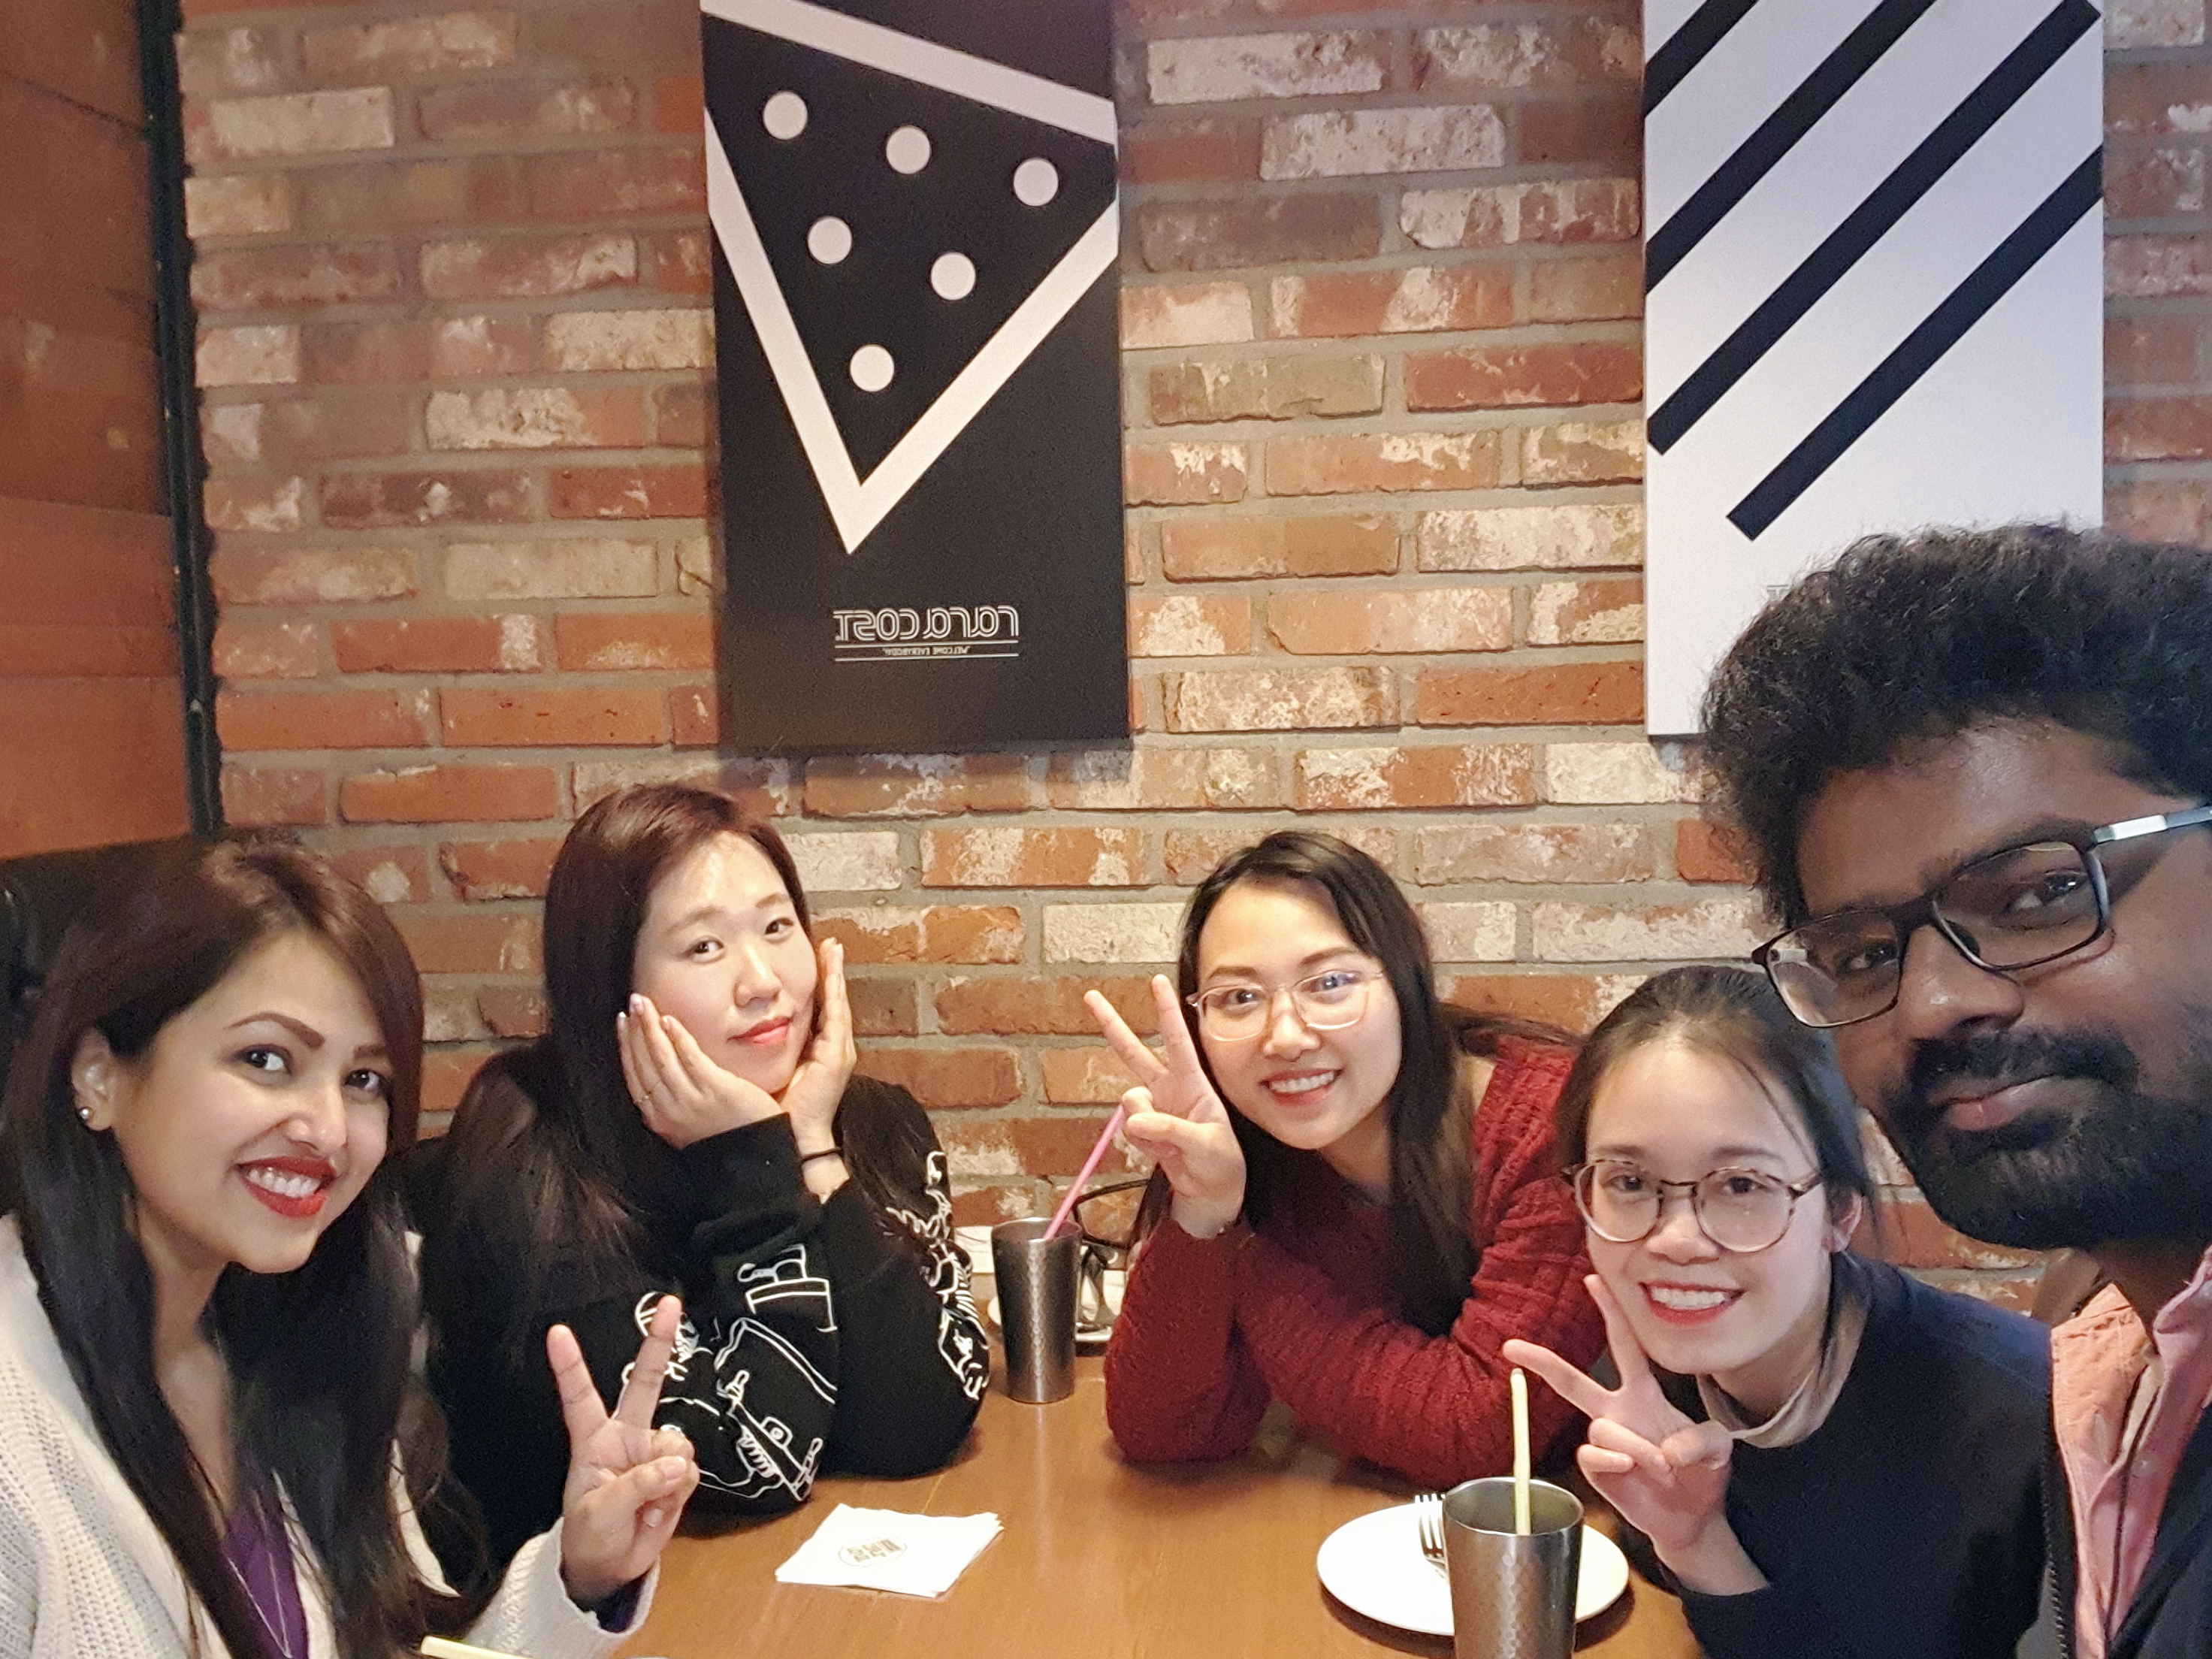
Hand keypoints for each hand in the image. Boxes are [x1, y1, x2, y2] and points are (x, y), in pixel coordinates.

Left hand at [551, 1294, 699, 1607]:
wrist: (611, 1567)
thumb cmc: (590, 1534)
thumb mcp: (599, 1511)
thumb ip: (637, 1485)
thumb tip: (678, 1463)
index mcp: (593, 1440)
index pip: (580, 1396)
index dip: (570, 1365)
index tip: (557, 1332)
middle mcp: (627, 1436)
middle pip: (646, 1382)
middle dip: (660, 1341)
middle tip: (671, 1304)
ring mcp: (654, 1453)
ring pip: (678, 1442)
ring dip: (668, 1477)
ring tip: (646, 1505)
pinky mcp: (678, 1474)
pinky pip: (691, 1471)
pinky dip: (679, 1493)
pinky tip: (660, 1509)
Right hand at [617, 993, 782, 1148]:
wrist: (757, 1163)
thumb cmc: (728, 1138)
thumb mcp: (690, 1123)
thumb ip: (676, 1099)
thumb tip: (666, 1070)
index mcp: (660, 1119)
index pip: (634, 1076)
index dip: (626, 1047)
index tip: (622, 1024)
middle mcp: (669, 1110)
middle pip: (643, 1064)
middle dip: (634, 1031)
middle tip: (632, 1004)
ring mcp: (690, 1100)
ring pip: (661, 1057)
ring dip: (649, 1028)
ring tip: (643, 1004)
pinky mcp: (715, 1089)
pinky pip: (690, 1058)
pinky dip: (677, 1038)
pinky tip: (670, 1020)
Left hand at [779, 939, 854, 1152]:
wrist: (794, 1135)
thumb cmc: (782, 1109)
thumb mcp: (774, 1072)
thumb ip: (770, 1051)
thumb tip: (749, 1032)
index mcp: (818, 1051)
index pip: (819, 1009)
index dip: (820, 984)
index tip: (819, 957)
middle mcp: (833, 1047)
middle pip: (833, 1000)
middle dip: (833, 971)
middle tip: (832, 943)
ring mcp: (838, 1049)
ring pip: (838, 1002)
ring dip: (836, 974)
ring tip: (833, 948)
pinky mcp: (837, 1053)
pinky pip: (837, 1014)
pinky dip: (835, 990)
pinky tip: (832, 970)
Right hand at [1084, 976, 1244, 1238]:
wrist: (1212, 1192)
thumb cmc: (1221, 1162)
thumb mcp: (1207, 1145)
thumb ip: (1171, 1131)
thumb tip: (1135, 1120)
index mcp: (1193, 1082)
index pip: (1178, 1040)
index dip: (1167, 1010)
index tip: (1157, 980)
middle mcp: (1168, 1089)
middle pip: (1134, 1052)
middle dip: (1112, 1025)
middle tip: (1090, 997)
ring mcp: (1153, 1108)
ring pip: (1129, 1101)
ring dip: (1144, 1125)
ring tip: (1171, 1146)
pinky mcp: (1141, 1129)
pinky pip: (1128, 1130)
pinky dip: (1143, 1145)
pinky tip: (1163, 1154)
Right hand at [1504, 1277, 1762, 1595]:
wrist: (1692, 1519)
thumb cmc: (1702, 1473)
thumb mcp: (1720, 1449)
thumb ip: (1704, 1439)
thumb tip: (1665, 1449)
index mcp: (1644, 1393)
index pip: (1625, 1345)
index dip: (1611, 1312)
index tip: (1592, 1280)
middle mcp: (1617, 1411)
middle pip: (1573, 1380)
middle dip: (1542, 1361)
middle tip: (1510, 1346)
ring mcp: (1605, 1442)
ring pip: (1602, 1428)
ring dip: (1636, 1448)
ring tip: (1660, 1468)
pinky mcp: (1598, 1471)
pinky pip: (1592, 1455)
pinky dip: (1614, 1463)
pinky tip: (1631, 1472)